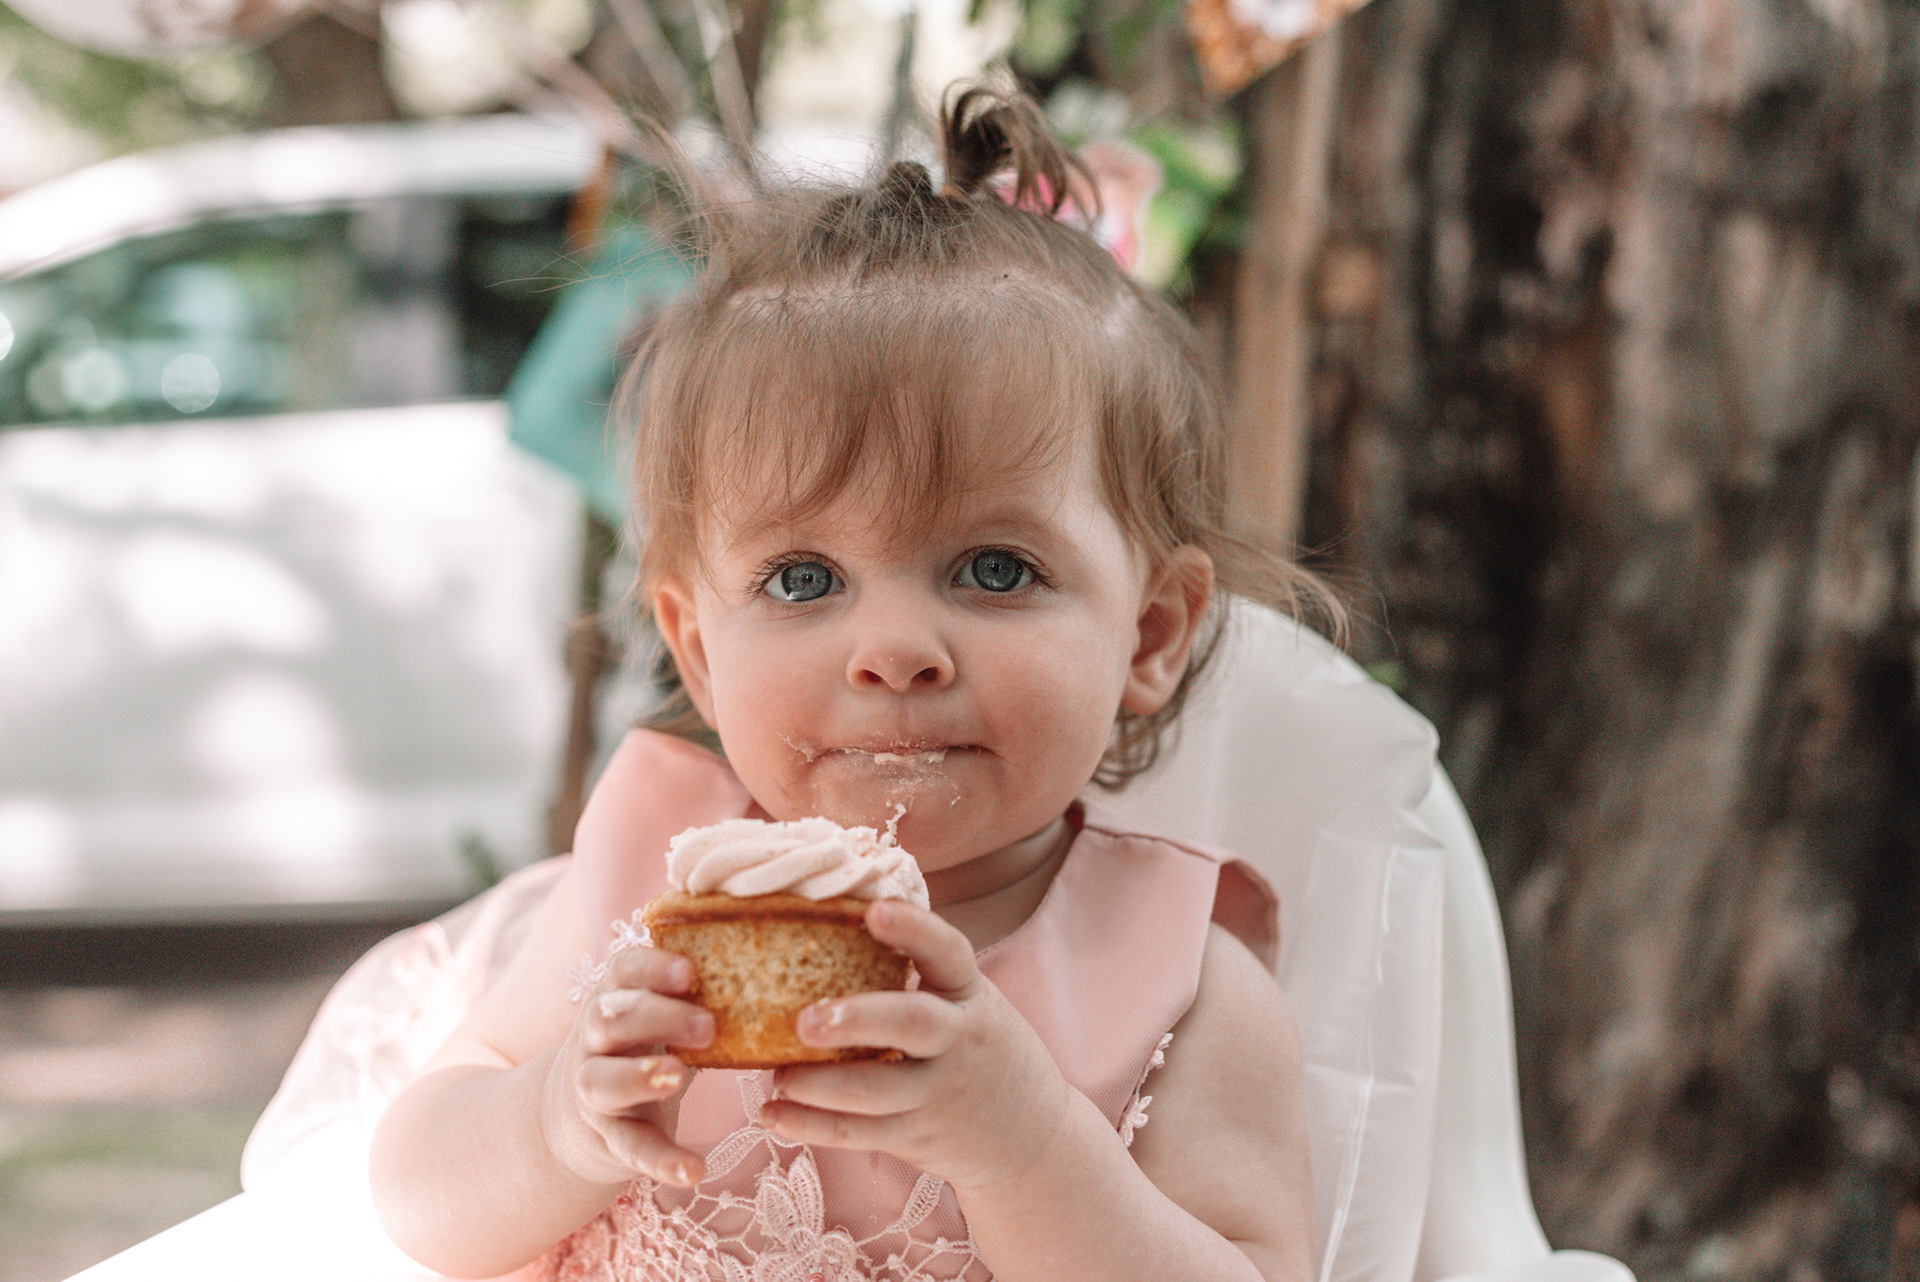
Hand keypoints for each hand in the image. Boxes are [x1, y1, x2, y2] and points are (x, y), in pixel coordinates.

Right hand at [542, 945, 714, 1188]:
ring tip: (678, 1076)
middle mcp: (594, 1037)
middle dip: (658, 1017)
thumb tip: (774, 969)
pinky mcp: (607, 1136)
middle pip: (611, 1017)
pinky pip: (630, 1147)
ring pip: (603, 1079)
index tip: (691, 972)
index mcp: (615, 995)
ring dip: (639, 1076)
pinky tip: (695, 1170)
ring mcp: (593, 1088)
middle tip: (709, 1026)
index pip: (623, 969)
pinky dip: (662, 1160)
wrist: (581, 1115)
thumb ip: (699, 994)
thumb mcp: (661, 1014)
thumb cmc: (645, 1046)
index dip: (653, 967)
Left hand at [758, 899, 1071, 1191]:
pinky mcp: (915, 1134)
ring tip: (776, 1072)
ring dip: (819, 1084)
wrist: (1031, 1138)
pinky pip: (858, 1133)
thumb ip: (918, 973)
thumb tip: (831, 921)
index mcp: (969, 995)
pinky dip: (810, 1126)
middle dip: (858, 1019)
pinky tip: (773, 1113)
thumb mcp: (968, 1002)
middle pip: (913, 1024)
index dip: (914, 929)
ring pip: (875, 1090)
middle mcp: (958, 1041)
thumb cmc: (979, 1049)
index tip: (874, 911)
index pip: (949, 952)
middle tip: (805, 1020)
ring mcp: (937, 1093)